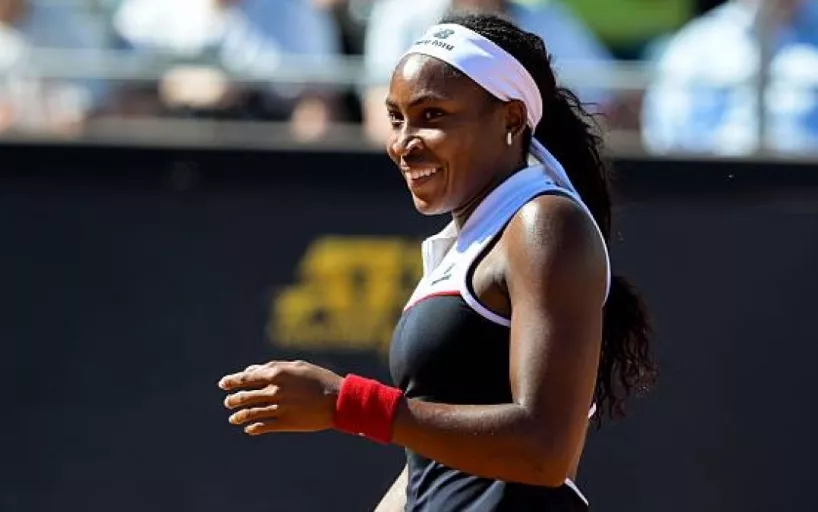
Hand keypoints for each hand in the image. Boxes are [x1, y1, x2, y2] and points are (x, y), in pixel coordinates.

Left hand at [219, 360, 342, 434]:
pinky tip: (249, 429)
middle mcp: (275, 390)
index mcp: (277, 373)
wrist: (338, 400)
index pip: (247, 378)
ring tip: (233, 418)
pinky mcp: (285, 423)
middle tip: (228, 402)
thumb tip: (253, 371)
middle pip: (246, 396)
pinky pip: (263, 427)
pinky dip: (253, 428)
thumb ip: (273, 366)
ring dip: (239, 416)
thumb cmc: (319, 379)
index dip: (232, 381)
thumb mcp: (297, 366)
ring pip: (251, 413)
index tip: (223, 384)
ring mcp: (279, 407)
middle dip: (233, 400)